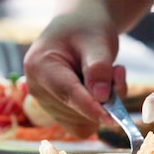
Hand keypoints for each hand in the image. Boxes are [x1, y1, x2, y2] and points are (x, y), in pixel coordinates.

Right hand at [23, 12, 126, 137]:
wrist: (79, 26)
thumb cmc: (87, 28)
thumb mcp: (97, 41)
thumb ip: (99, 68)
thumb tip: (101, 98)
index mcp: (39, 66)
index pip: (68, 93)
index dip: (91, 107)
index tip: (112, 119)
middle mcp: (36, 89)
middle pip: (76, 112)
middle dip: (102, 99)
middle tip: (116, 71)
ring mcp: (45, 103)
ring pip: (82, 123)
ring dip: (102, 105)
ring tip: (107, 74)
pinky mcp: (57, 112)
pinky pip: (82, 127)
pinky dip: (97, 113)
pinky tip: (100, 91)